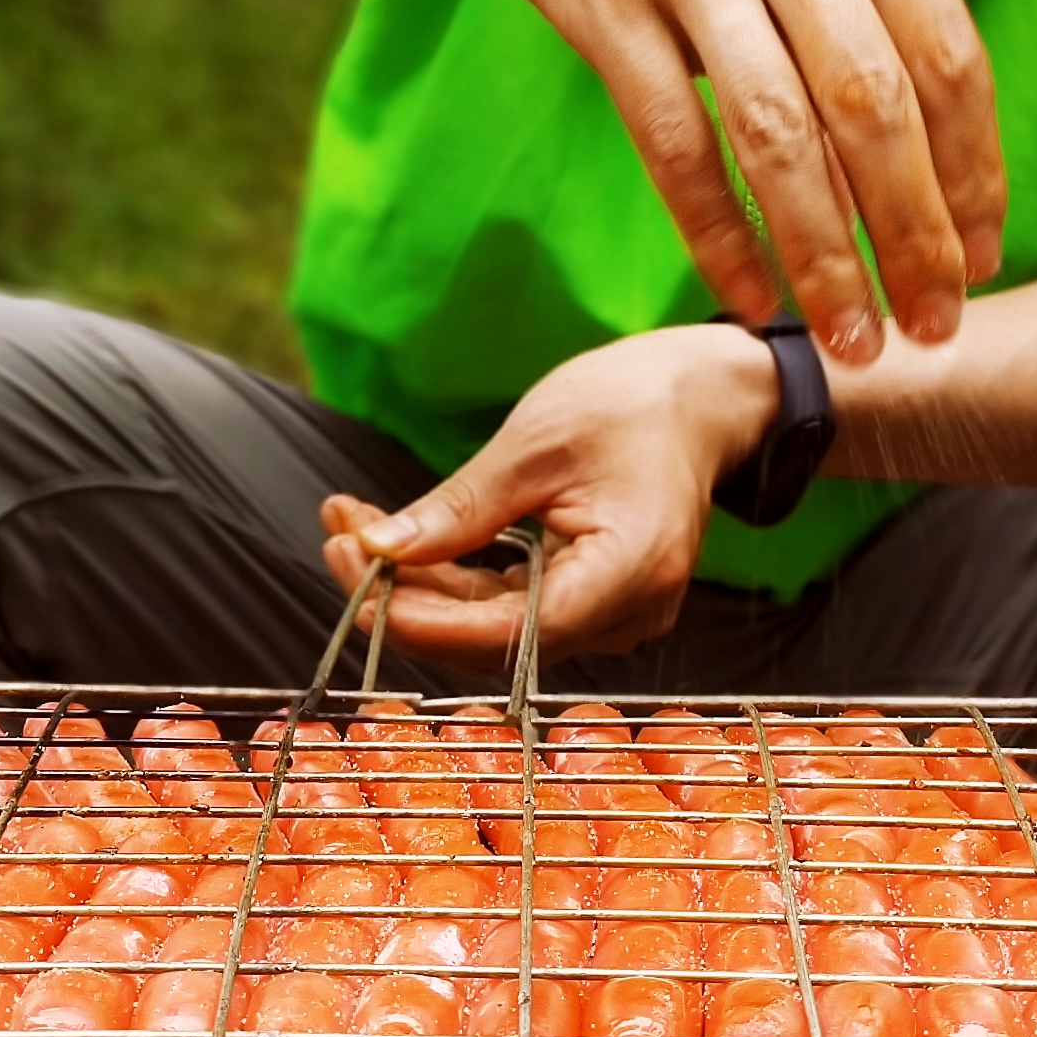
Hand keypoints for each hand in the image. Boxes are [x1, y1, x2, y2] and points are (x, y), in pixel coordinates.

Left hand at [320, 326, 778, 660]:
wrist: (702, 398)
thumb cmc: (631, 405)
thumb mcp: (534, 445)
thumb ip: (459, 510)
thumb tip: (376, 552)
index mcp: (627, 574)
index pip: (509, 634)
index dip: (423, 621)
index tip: (354, 580)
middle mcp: (626, 614)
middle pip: (492, 638)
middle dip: (405, 595)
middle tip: (334, 537)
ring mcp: (611, 614)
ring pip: (493, 625)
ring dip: (419, 582)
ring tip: (350, 523)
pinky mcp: (592, 602)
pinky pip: (511, 607)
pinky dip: (453, 576)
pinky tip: (400, 539)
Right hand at [431, 0, 1001, 364]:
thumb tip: (939, 152)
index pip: (947, 52)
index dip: (973, 170)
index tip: (982, 258)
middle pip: (876, 106)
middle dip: (915, 235)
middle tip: (936, 327)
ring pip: (780, 136)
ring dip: (825, 256)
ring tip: (852, 341)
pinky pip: (674, 142)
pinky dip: (717, 232)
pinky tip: (748, 295)